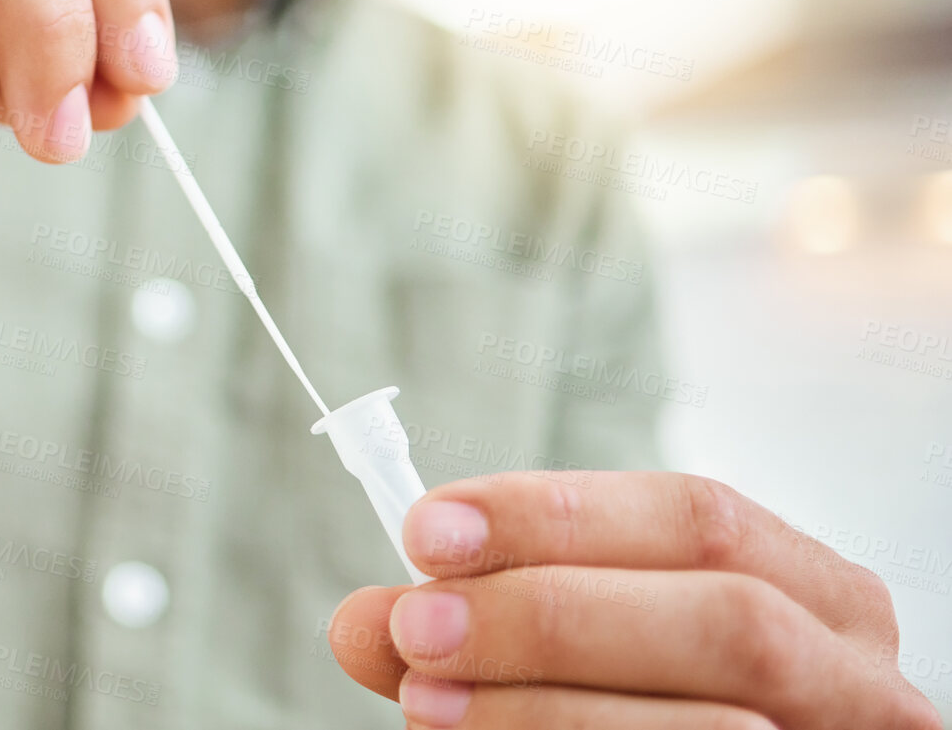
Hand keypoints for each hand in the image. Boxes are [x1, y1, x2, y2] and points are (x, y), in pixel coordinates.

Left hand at [326, 472, 939, 728]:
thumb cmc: (653, 715)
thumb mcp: (578, 658)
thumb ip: (481, 635)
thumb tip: (363, 620)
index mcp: (812, 593)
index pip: (698, 516)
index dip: (559, 514)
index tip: (428, 528)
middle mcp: (860, 675)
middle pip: (726, 616)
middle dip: (552, 613)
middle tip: (417, 624)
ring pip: (720, 726)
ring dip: (548, 707)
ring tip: (425, 701)